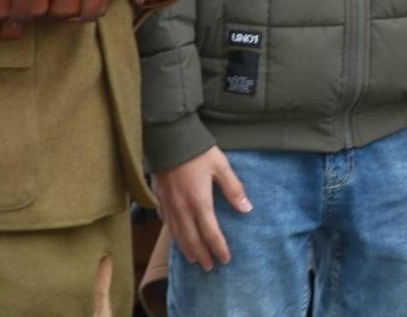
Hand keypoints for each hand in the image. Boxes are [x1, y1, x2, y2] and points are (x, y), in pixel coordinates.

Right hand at [152, 146, 251, 270]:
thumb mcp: (221, 166)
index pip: (210, 233)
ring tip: (194, 259)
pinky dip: (173, 234)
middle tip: (209, 267)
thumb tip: (247, 209)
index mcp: (199, 202)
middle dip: (202, 255)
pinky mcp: (160, 198)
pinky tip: (176, 236)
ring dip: (186, 249)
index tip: (225, 259)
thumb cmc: (197, 151)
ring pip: (177, 234)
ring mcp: (168, 204)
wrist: (169, 138)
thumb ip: (234, 189)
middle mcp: (182, 208)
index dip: (218, 248)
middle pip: (192, 239)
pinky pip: (166, 223)